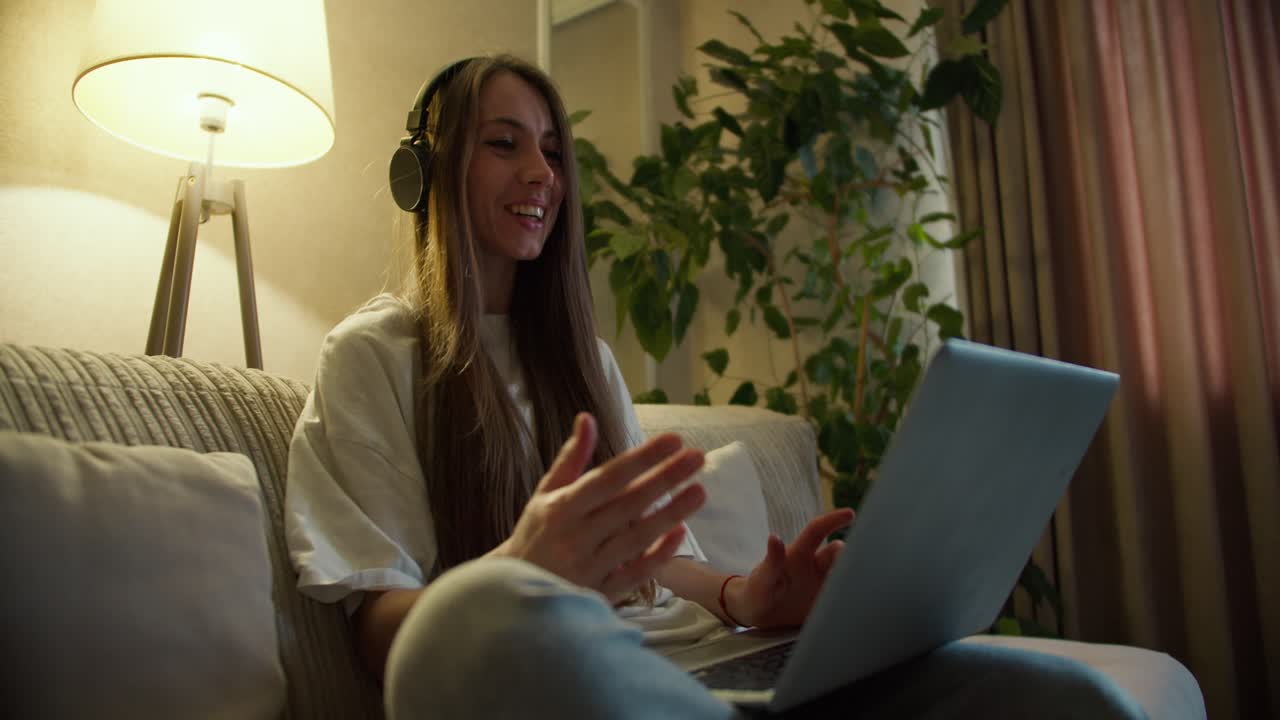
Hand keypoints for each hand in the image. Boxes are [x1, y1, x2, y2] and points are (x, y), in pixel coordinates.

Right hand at [493, 413, 706, 603]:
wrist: (514, 592)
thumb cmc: (536, 534)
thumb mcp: (545, 493)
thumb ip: (570, 458)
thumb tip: (587, 418)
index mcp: (561, 508)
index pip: (608, 478)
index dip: (642, 459)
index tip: (673, 439)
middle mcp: (575, 537)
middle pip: (629, 505)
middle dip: (665, 479)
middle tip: (698, 457)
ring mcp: (589, 568)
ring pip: (637, 539)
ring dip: (671, 514)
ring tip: (700, 490)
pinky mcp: (600, 593)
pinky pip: (635, 574)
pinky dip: (658, 555)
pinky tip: (681, 533)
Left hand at [728, 508, 854, 628]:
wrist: (757, 615)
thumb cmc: (757, 591)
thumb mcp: (761, 579)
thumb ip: (771, 562)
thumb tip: (774, 537)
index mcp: (799, 554)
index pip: (817, 530)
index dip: (833, 520)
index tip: (850, 514)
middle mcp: (815, 566)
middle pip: (837, 553)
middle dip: (847, 555)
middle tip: (852, 567)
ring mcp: (822, 584)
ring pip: (844, 574)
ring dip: (854, 577)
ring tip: (861, 587)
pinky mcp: (827, 603)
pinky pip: (843, 597)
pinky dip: (852, 598)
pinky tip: (858, 605)